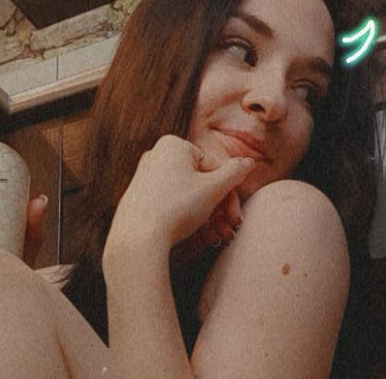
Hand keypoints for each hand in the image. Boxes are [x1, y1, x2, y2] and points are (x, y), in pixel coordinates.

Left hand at [106, 135, 254, 256]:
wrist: (137, 240)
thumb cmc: (176, 209)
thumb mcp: (213, 189)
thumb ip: (235, 173)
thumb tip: (248, 162)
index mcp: (173, 145)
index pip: (214, 168)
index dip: (230, 195)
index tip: (236, 217)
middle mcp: (156, 156)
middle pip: (201, 183)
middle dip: (219, 209)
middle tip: (228, 231)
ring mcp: (145, 177)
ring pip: (187, 196)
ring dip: (207, 217)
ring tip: (215, 238)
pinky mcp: (138, 198)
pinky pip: (171, 204)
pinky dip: (187, 219)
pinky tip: (199, 238)